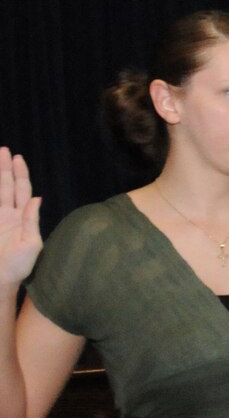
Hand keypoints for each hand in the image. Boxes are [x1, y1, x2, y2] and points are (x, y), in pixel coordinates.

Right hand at [0, 149, 41, 284]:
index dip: (20, 174)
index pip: (21, 190)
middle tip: (3, 150)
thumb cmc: (18, 267)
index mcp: (21, 218)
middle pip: (6, 186)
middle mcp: (7, 215)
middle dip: (5, 168)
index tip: (17, 157)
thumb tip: (37, 198)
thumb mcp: (31, 244)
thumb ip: (32, 221)